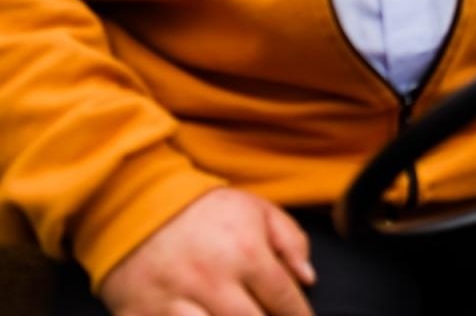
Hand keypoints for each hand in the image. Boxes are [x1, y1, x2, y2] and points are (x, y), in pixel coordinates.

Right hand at [99, 188, 315, 315]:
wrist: (135, 203)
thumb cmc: (205, 210)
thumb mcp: (257, 210)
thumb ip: (291, 241)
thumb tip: (307, 279)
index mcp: (245, 252)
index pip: (283, 298)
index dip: (299, 315)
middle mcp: (212, 280)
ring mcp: (173, 301)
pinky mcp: (140, 315)